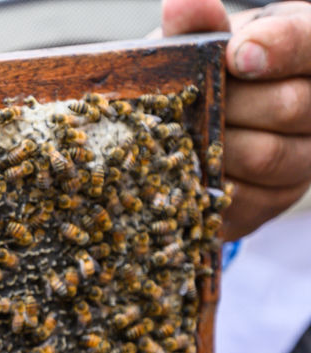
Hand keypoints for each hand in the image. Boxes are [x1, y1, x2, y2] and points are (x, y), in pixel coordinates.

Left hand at [162, 0, 310, 238]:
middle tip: (194, 101)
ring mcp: (301, 162)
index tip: (238, 54)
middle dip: (232, 103)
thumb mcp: (204, 41)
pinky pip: (244, 201)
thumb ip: (198, 24)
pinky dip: (207, 185)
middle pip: (290, 107)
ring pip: (267, 157)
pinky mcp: (269, 204)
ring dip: (216, 145)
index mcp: (309, 54)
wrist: (192, 126)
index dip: (279, 49)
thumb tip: (182, 4)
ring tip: (185, 134)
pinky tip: (184, 170)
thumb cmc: (205, 73)